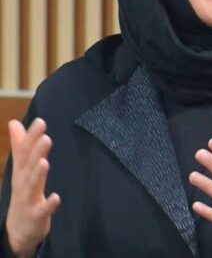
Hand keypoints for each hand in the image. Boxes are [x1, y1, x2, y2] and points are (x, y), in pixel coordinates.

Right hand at [5, 119, 60, 257]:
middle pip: (28, 167)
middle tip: (45, 137)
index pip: (25, 152)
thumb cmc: (23, 195)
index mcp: (22, 172)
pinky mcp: (36, 216)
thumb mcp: (21, 170)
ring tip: (45, 161)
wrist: (18, 231)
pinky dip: (49, 204)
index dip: (32, 138)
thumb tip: (14, 122)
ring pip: (32, 186)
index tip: (40, 121)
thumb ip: (21, 147)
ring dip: (38, 174)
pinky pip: (42, 210)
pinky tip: (56, 197)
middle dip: (36, 152)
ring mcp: (28, 201)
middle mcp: (23, 184)